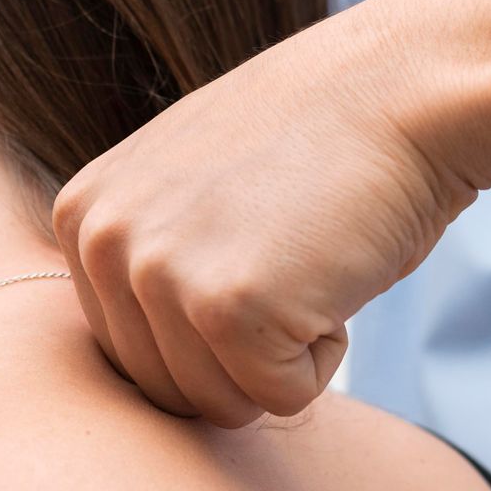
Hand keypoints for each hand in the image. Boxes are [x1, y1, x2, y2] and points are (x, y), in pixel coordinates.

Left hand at [52, 0, 478, 427]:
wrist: (406, 88)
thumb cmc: (323, 142)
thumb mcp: (190, 182)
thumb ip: (147, 251)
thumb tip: (145, 348)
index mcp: (83, 216)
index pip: (129, 355)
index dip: (210, 329)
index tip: (256, 247)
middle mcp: (104, 243)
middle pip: (168, 390)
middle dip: (243, 352)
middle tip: (290, 255)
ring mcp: (159, 272)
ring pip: (220, 403)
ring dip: (284, 354)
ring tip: (307, 256)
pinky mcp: (226, 307)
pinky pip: (281, 398)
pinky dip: (328, 354)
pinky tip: (333, 267)